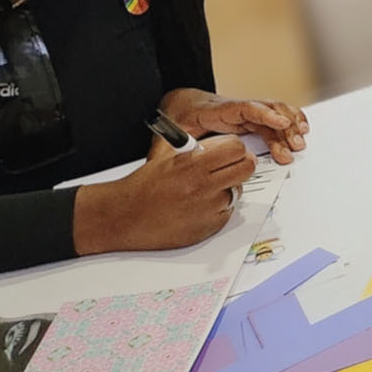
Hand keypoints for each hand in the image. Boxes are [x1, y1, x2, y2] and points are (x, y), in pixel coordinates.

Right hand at [72, 134, 255, 253]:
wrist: (124, 216)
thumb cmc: (143, 186)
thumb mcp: (169, 157)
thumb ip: (197, 149)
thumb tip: (221, 143)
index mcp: (193, 165)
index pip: (237, 148)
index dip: (235, 148)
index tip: (231, 150)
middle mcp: (204, 187)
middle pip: (247, 168)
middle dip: (241, 165)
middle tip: (230, 166)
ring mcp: (208, 209)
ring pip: (237, 191)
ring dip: (227, 189)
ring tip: (205, 189)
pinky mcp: (208, 228)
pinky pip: (227, 212)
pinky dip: (218, 208)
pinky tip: (199, 206)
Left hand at [160, 87, 308, 164]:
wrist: (178, 104)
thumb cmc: (175, 120)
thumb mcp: (167, 137)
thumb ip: (168, 152)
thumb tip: (168, 168)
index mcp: (214, 110)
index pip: (243, 108)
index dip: (263, 113)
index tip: (279, 122)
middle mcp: (233, 108)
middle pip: (265, 110)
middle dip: (283, 127)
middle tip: (293, 147)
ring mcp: (243, 112)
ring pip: (273, 113)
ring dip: (289, 127)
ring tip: (299, 144)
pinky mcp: (249, 118)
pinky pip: (272, 117)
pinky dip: (288, 121)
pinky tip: (301, 128)